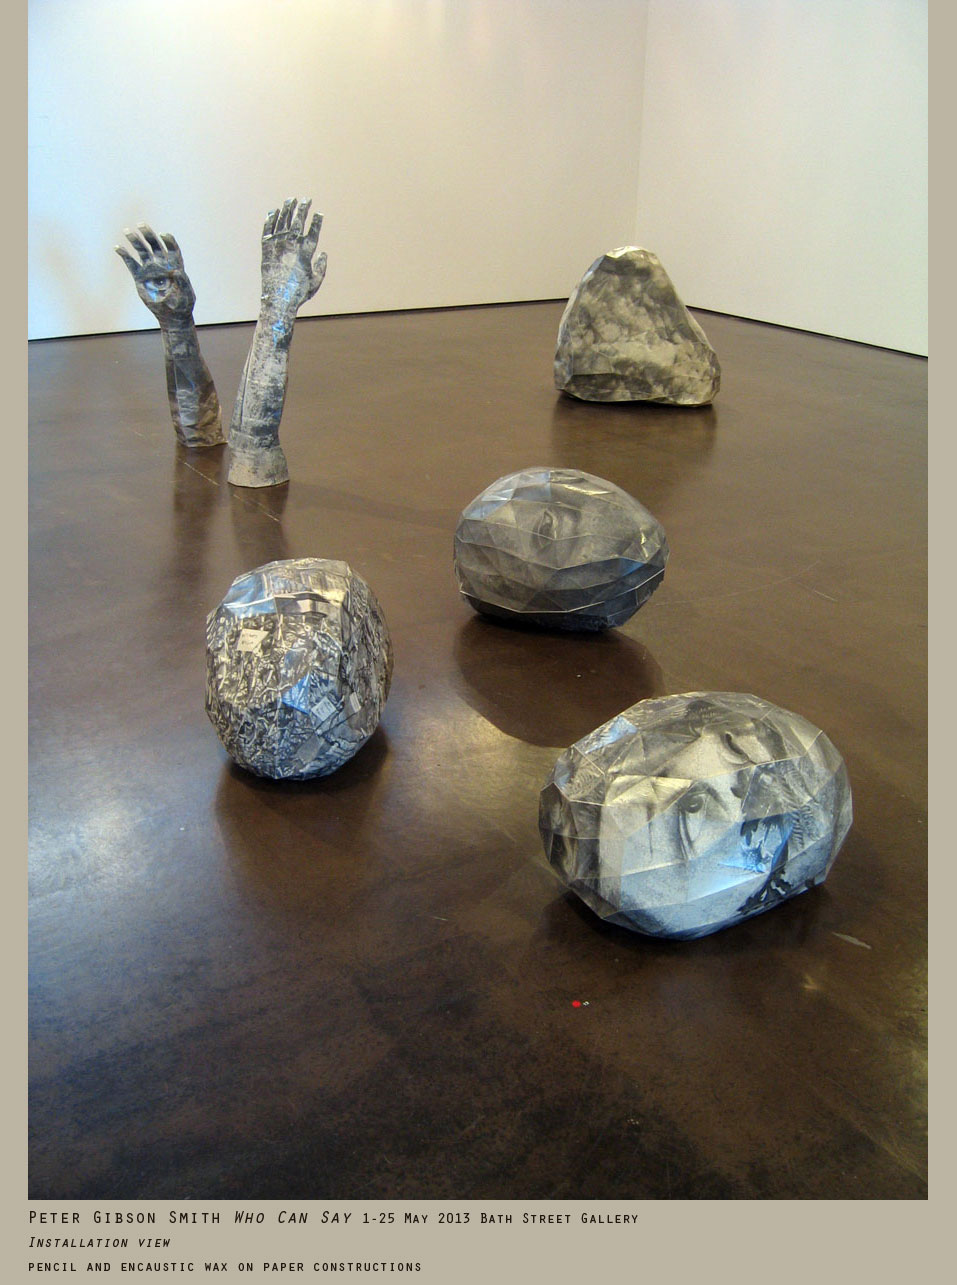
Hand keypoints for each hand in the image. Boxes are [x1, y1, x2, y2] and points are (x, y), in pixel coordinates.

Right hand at [115, 225, 196, 325]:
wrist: (171, 316)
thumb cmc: (182, 304)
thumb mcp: (186, 295)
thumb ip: (183, 283)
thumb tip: (177, 272)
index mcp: (174, 265)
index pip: (171, 248)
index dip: (168, 240)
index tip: (163, 235)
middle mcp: (161, 264)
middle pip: (154, 245)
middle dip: (148, 234)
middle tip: (141, 224)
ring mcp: (150, 269)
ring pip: (142, 251)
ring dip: (135, 240)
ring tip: (127, 231)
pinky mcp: (140, 277)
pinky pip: (131, 263)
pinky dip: (124, 255)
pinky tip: (117, 247)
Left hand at [259, 198, 326, 316]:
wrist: (278, 298)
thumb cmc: (299, 293)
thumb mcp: (316, 281)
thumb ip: (321, 266)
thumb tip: (323, 254)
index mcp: (306, 250)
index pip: (313, 230)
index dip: (317, 220)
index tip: (319, 213)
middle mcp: (292, 243)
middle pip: (298, 220)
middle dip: (303, 208)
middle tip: (306, 199)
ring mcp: (278, 243)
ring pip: (283, 220)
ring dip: (287, 208)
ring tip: (290, 200)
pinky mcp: (266, 247)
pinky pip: (268, 228)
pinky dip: (271, 218)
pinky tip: (274, 211)